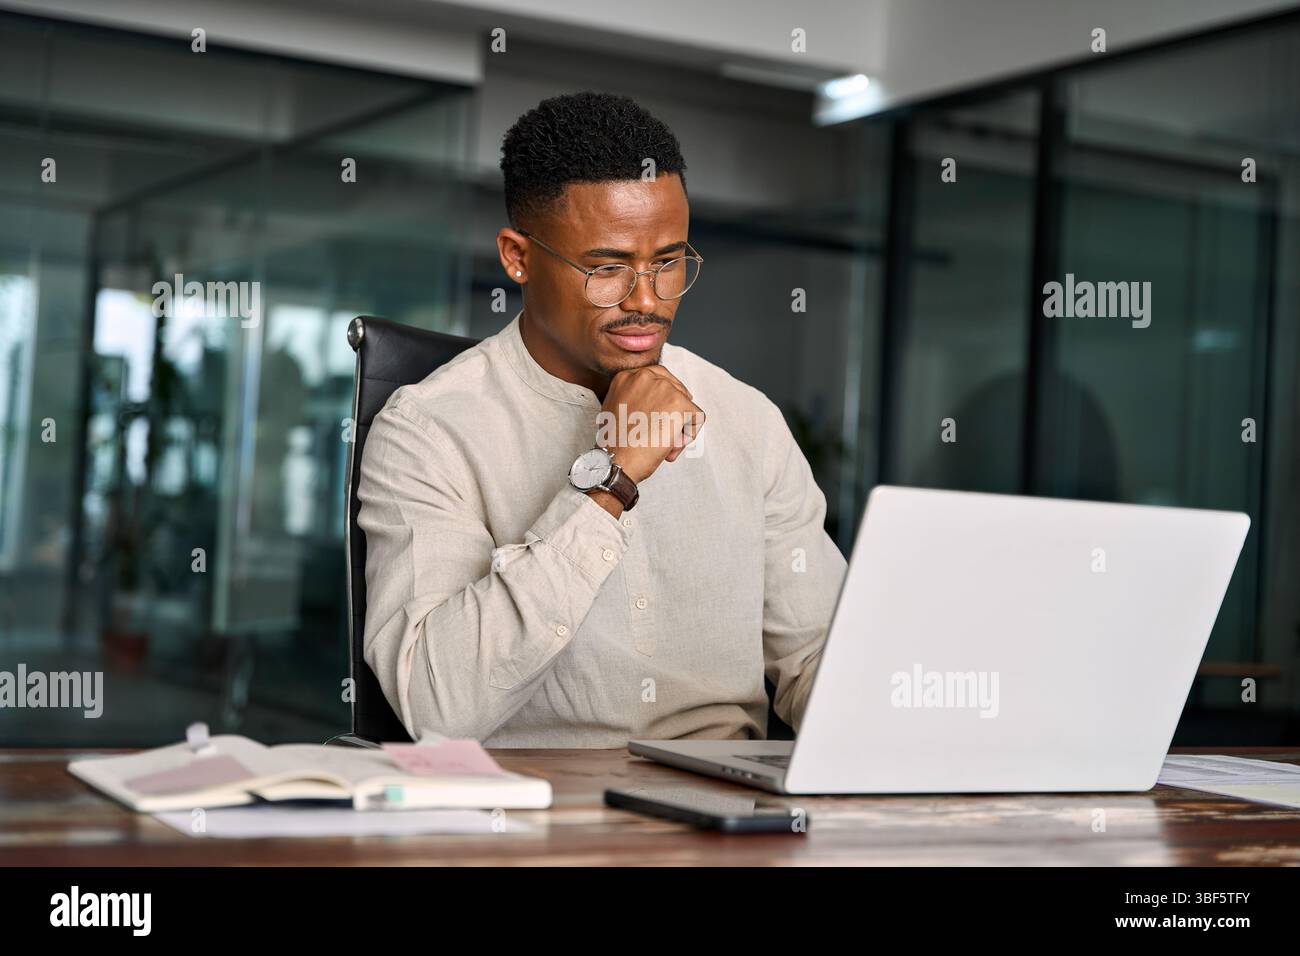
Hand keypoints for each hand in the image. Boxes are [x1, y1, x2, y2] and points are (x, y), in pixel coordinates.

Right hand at [597, 365, 704, 483]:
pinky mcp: (680, 404)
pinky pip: (698, 418)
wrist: (615, 460)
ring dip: (680, 426)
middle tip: (661, 434)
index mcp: (627, 377)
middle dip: (674, 414)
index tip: (664, 414)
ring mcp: (664, 389)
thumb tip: (657, 405)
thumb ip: (634, 400)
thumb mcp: (616, 410)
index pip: (659, 378)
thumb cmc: (615, 444)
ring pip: (687, 405)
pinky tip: (671, 447)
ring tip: (662, 444)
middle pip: (676, 390)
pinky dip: (689, 436)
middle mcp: (646, 377)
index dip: (665, 400)